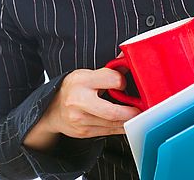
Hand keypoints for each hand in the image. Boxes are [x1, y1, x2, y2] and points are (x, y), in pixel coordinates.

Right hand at [23, 67, 140, 149]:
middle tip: (142, 108)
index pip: (110, 79)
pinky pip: (108, 131)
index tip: (125, 81)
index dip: (121, 80)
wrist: (51, 109)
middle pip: (112, 111)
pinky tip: (127, 122)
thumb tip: (127, 59)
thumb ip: (107, 71)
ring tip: (138, 114)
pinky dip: (120, 127)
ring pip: (112, 124)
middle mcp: (79, 101)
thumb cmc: (72, 88)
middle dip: (131, 112)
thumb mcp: (86, 74)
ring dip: (128, 120)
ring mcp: (80, 120)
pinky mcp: (84, 132)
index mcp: (81, 81)